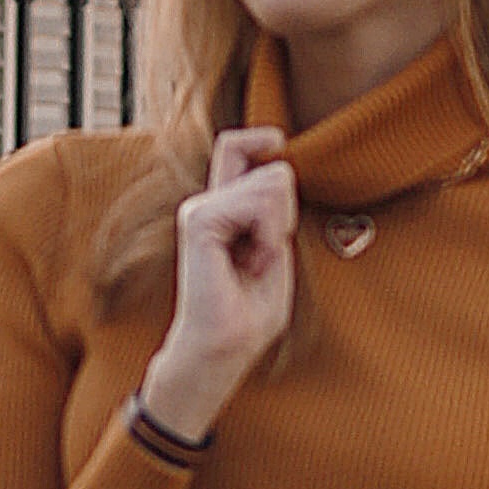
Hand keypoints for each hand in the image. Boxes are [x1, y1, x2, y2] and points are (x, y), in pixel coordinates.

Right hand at [142, 129, 294, 439]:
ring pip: (272, 184)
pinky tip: (251, 261)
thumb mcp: (275, 253)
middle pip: (271, 168)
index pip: (236, 148)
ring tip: (255, 263)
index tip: (277, 143)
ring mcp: (200, 209)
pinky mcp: (199, 222)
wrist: (222, 351)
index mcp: (223, 209)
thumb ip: (274, 213)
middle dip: (288, 212)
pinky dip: (268, 235)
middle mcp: (207, 203)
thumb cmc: (248, 314)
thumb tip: (278, 170)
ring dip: (279, 229)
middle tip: (266, 255)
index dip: (261, 137)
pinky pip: (256, 203)